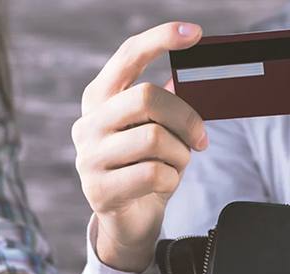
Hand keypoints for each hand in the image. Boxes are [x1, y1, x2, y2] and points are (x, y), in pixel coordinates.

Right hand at [72, 22, 208, 272]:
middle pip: (147, 97)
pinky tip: (163, 185)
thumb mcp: (159, 132)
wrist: (128, 223)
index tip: (194, 33)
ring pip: (154, 139)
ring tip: (177, 166)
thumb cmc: (146, 170)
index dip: (160, 39)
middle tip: (201, 139)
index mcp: (100, 99)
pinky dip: (171, 180)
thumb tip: (195, 75)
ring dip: (180, 155)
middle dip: (186, 117)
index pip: (127, 56)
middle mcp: (87, 124)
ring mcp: (89, 158)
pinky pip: (154, 173)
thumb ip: (169, 104)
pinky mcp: (100, 190)